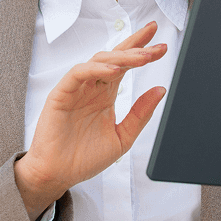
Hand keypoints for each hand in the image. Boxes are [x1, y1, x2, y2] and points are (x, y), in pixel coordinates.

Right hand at [14, 22, 167, 210]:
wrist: (58, 175)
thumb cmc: (84, 158)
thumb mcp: (122, 136)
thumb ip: (140, 114)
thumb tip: (160, 90)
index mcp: (106, 95)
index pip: (125, 66)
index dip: (142, 52)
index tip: (162, 45)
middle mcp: (92, 88)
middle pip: (114, 57)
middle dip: (137, 48)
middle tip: (157, 46)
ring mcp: (77, 89)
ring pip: (99, 61)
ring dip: (123, 57)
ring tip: (143, 57)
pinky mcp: (61, 94)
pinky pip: (78, 73)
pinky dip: (97, 68)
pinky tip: (115, 70)